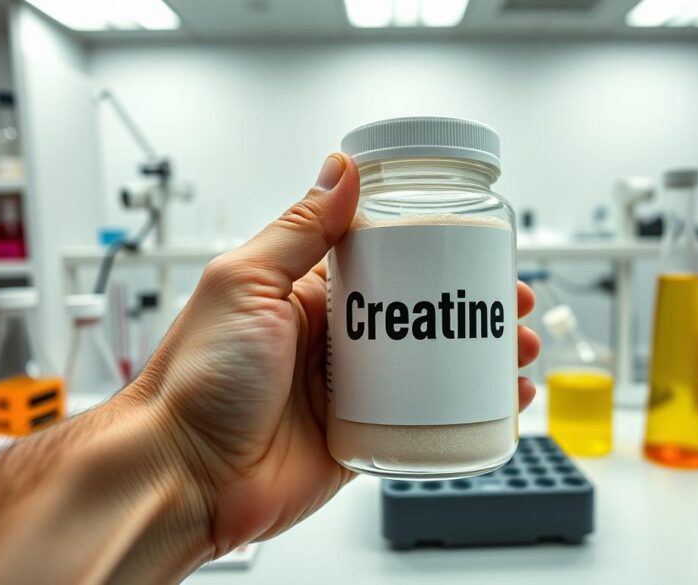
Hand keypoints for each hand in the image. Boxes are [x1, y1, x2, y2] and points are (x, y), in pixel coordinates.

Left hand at [128, 153, 540, 557]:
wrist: (181, 474)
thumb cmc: (194, 380)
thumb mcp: (244, 283)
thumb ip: (298, 230)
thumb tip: (340, 171)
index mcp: (306, 294)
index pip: (386, 261)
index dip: (436, 253)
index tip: (477, 249)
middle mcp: (332, 339)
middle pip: (421, 313)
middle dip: (472, 308)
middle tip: (512, 305)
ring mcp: (349, 390)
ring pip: (430, 366)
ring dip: (479, 358)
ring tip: (516, 353)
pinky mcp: (360, 436)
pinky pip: (421, 419)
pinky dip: (463, 411)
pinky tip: (495, 405)